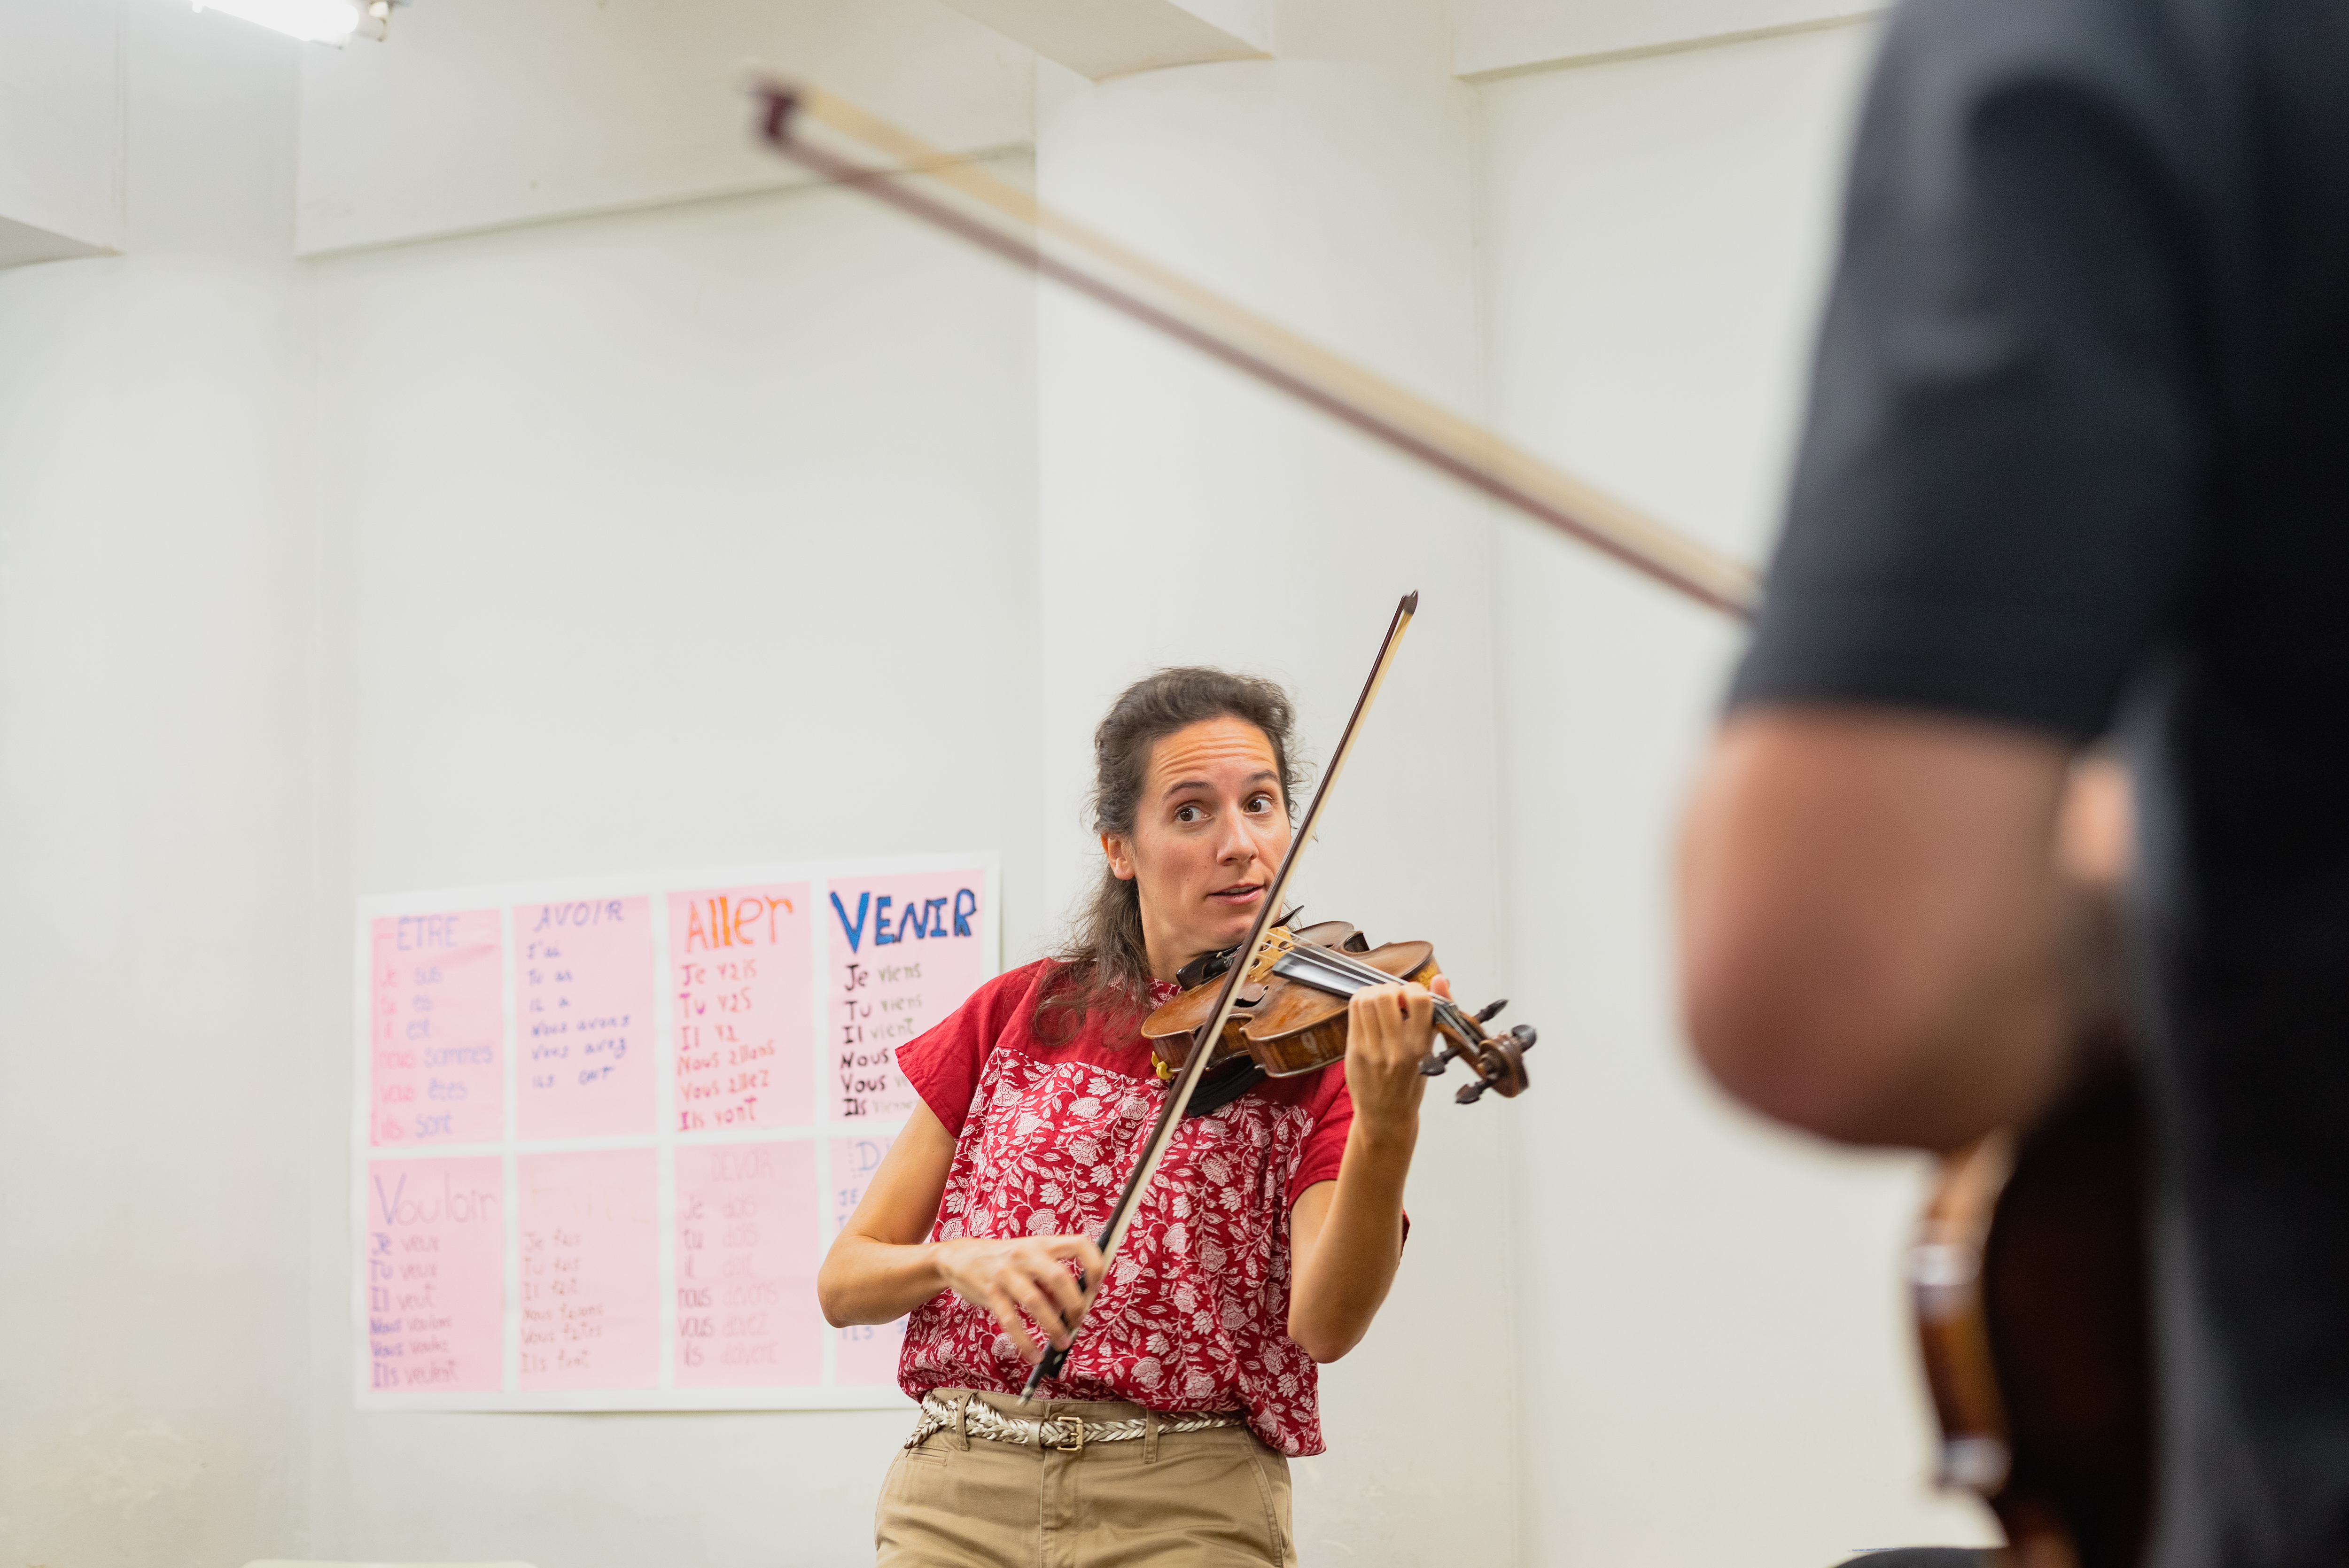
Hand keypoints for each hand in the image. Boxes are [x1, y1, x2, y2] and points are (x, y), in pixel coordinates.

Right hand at [931, 1234, 1103, 1364]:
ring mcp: (1006, 1273)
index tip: (1096, 1287)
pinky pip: (1011, 1321)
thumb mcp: (1030, 1260)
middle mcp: (1026, 1254)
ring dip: (1053, 1327)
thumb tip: (1073, 1309)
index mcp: (1042, 1243)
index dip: (1094, 1264)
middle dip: (1074, 1305)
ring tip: (1061, 1343)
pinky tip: (1034, 1354)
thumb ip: (1051, 1281)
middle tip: (1077, 1321)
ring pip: (1036, 1302)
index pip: (1078, 1244)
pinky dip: (1025, 1342)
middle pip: (1059, 1277)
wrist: (960, 1257)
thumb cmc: (1003, 1261)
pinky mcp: (990, 1292)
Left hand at [1343, 974, 1448, 1131]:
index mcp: (1421, 1047)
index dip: (1414, 989)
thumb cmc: (1410, 1082)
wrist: (1386, 1115)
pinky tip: (1368, 1012)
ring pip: (1365, 1000)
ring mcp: (1372, 1049)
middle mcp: (1397, 1048)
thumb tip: (1441, 978)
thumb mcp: (1430, 1050)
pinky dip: (1361, 1002)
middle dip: (1390, 989)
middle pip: (1386, 995)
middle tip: (1393, 1000)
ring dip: (1373, 993)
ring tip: (1380, 1004)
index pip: (1419, 1000)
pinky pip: (1354, 1011)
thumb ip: (1434, 1014)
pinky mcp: (1354, 1050)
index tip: (1412, 997)